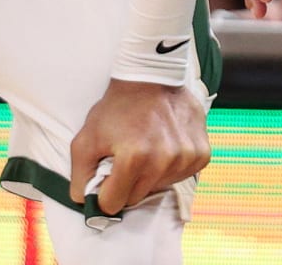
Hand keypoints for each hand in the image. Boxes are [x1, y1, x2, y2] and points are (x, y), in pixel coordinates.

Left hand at [70, 79, 209, 214]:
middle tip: (126, 156)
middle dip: (127, 182)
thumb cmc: (117, 108)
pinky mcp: (201, 153)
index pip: (112, 204)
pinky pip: (181, 176)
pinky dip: (170, 167)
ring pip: (159, 187)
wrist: (151, 76)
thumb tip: (86, 202)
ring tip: (146, 146)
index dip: (105, 190)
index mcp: (133, 158)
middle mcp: (163, 161)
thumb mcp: (86, 138)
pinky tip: (164, 145)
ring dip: (150, 174)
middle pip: (136, 197)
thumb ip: (80, 175)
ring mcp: (185, 157)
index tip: (107, 174)